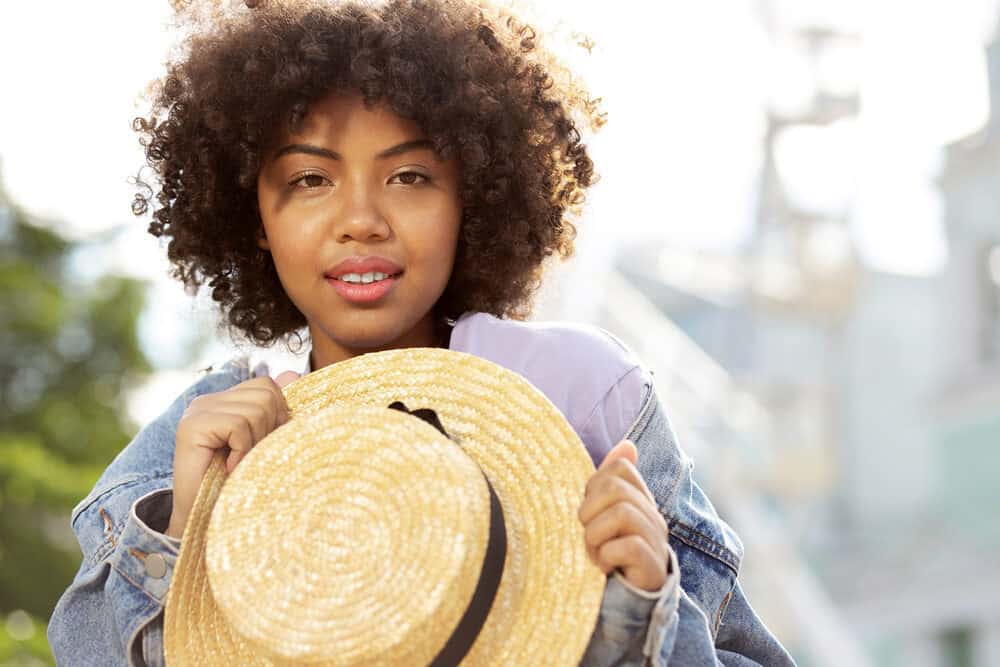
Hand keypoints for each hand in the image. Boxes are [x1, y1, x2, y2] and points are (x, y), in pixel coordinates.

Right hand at [166, 370, 299, 538]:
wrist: (205, 519)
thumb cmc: (237, 483)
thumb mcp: (263, 443)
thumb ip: (275, 410)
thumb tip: (295, 373)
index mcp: (225, 401)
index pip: (267, 386)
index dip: (276, 416)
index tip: (264, 444)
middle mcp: (208, 400)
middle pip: (265, 394)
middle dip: (268, 429)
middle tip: (249, 455)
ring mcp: (198, 411)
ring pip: (256, 409)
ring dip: (254, 443)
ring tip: (238, 462)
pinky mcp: (192, 425)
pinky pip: (238, 425)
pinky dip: (242, 450)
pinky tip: (229, 467)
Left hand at [577, 440, 670, 591]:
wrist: (627, 601)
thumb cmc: (609, 554)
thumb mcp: (603, 515)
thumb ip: (611, 480)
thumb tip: (627, 444)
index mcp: (640, 500)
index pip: (619, 469)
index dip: (594, 485)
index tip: (589, 511)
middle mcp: (653, 516)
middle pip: (616, 488)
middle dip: (589, 511)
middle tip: (588, 535)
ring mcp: (656, 540)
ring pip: (621, 513)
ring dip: (595, 536)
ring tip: (595, 552)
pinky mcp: (653, 566)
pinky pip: (627, 546)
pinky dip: (606, 557)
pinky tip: (604, 567)